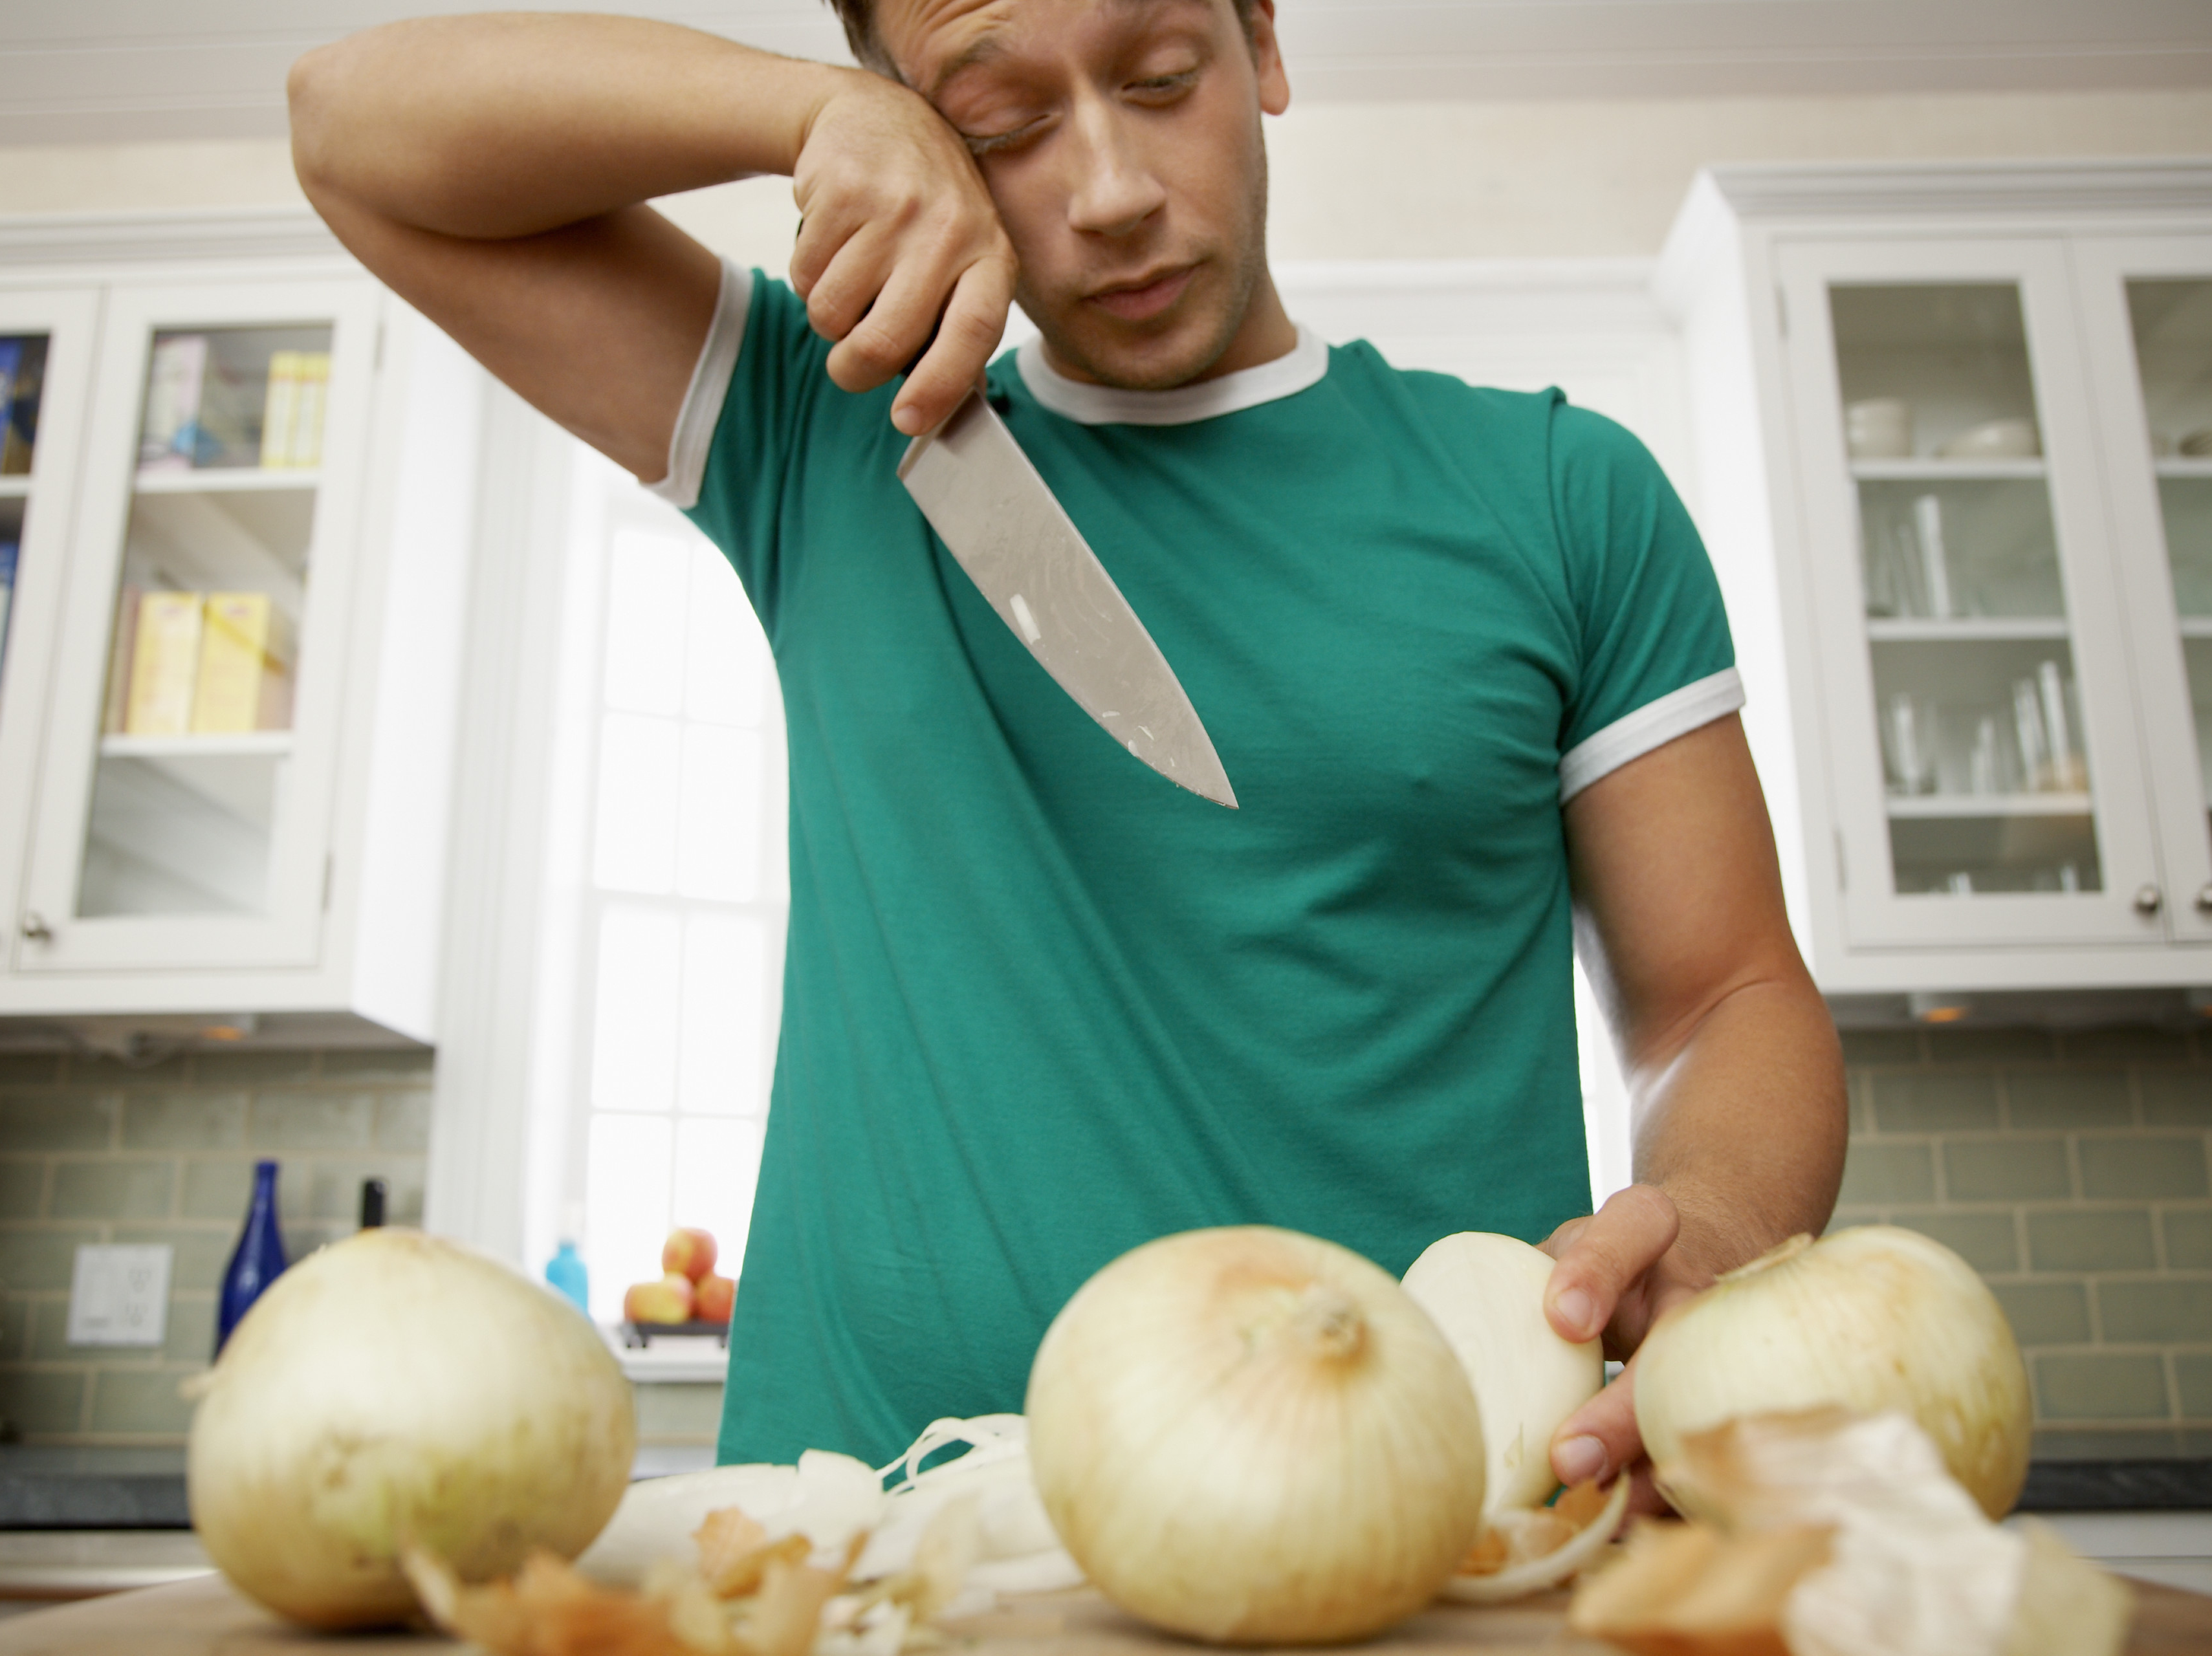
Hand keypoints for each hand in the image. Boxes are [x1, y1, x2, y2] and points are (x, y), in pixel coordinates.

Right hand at [790, 72, 1018, 434]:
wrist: (876, 119)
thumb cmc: (925, 214)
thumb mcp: (963, 259)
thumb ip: (954, 324)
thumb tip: (928, 409)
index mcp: (992, 257)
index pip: (975, 333)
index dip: (939, 386)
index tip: (907, 421)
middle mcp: (950, 230)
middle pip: (887, 339)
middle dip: (855, 371)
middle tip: (848, 367)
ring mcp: (896, 207)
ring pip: (834, 314)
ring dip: (828, 317)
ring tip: (849, 279)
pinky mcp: (842, 191)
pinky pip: (805, 275)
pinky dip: (807, 276)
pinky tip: (831, 244)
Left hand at [1537, 1184, 1711, 1513]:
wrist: (1687, 1265)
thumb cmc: (1599, 1264)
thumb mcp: (1565, 1249)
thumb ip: (1510, 1280)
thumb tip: (1428, 1335)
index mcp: (1647, 1230)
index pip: (1632, 1230)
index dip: (1598, 1273)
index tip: (1562, 1318)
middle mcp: (1695, 1286)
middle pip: (1675, 1347)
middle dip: (1623, 1413)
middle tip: (1569, 1460)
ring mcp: (1719, 1349)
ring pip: (1697, 1413)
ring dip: (1646, 1474)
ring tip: (1595, 1514)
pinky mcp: (1719, 1403)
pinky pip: (1700, 1453)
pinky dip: (1659, 1498)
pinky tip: (1615, 1527)